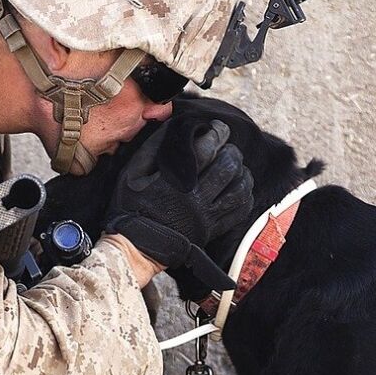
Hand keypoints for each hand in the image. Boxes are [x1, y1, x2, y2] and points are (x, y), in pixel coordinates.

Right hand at [105, 120, 254, 292]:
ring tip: (235, 165)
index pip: (207, 149)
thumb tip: (174, 127)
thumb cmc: (130, 208)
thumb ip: (152, 148)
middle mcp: (195, 200)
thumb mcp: (131, 174)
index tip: (218, 127)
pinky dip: (245, 195)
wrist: (136, 248)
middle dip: (231, 150)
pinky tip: (239, 187)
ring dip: (242, 172)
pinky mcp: (212, 230)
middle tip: (226, 146)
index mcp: (175, 183)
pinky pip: (240, 211)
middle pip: (229, 166)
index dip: (217, 132)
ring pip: (239, 188)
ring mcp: (207, 217)